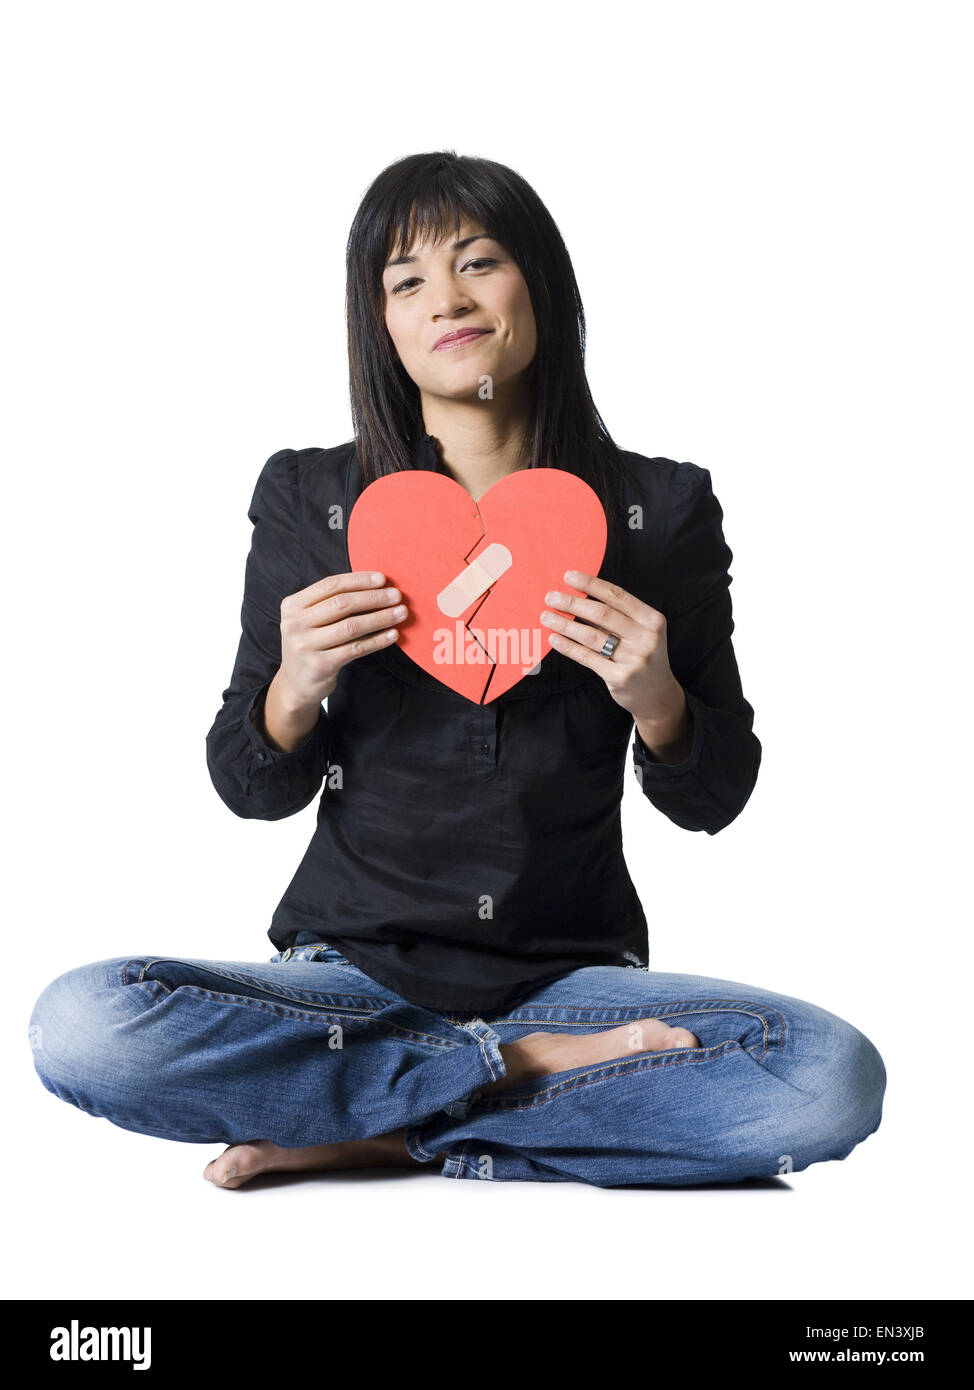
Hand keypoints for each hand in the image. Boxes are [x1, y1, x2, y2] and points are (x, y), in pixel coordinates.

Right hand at [277, 570, 407, 708]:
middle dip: (373, 598)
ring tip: (400, 613)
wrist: (296, 684)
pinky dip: (378, 640)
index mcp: (293, 606)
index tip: (382, 579)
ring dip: (380, 618)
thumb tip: (375, 586)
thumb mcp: (309, 620)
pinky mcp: (320, 665)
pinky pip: (356, 648)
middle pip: (342, 604)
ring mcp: (306, 645)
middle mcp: (296, 624)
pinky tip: (393, 635)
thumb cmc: (311, 645)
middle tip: (396, 596)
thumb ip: (331, 603)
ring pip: (351, 626)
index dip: (359, 580)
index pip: (330, 585)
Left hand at [539, 569, 685, 724]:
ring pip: (592, 636)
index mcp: (652, 620)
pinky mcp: (620, 678)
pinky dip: (569, 647)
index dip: (591, 584)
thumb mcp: (642, 632)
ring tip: (546, 616)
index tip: (568, 576)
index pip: (617, 596)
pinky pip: (588, 658)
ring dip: (565, 624)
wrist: (658, 695)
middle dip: (572, 603)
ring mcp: (634, 659)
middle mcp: (646, 638)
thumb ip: (619, 616)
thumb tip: (580, 596)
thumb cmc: (642, 656)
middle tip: (550, 597)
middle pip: (602, 614)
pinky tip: (554, 638)